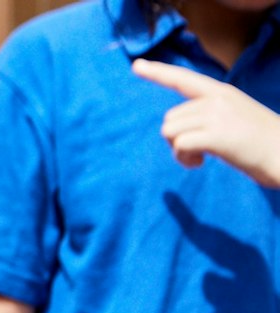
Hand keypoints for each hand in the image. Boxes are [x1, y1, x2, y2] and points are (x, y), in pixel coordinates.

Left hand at [134, 59, 279, 187]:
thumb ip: (208, 114)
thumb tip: (174, 128)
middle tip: (198, 150)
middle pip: (170, 119)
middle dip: (176, 139)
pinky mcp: (216, 134)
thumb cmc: (258, 141)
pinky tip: (200, 163)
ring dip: (179, 151)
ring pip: (170, 132)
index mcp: (221, 93)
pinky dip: (184, 159)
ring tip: (200, 156)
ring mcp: (216, 115)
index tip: (137, 65)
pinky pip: (179, 145)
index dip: (158, 73)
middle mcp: (216, 99)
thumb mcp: (233, 116)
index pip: (184, 79)